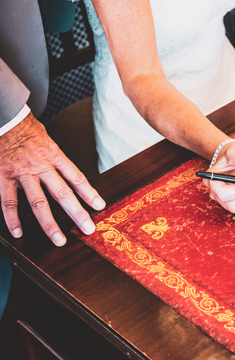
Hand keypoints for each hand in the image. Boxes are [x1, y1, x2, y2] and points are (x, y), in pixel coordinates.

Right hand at [0, 113, 105, 245]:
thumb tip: (68, 176)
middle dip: (76, 213)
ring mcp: (23, 173)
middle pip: (63, 193)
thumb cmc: (27, 130)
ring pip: (38, 202)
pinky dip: (12, 218)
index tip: (99, 205)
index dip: (89, 193)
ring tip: (58, 240)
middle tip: (87, 228)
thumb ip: (56, 160)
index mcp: (54, 155)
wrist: (7, 119)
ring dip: (49, 224)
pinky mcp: (5, 176)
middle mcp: (41, 166)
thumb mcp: (48, 140)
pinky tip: (18, 232)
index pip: (76, 177)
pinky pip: (9, 200)